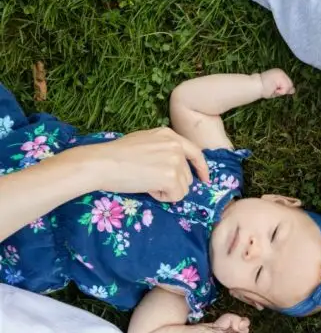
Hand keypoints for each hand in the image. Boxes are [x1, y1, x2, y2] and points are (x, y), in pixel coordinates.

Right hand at [74, 128, 210, 202]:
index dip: (201, 168)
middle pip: (188, 176)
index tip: (205, 179)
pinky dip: (162, 197)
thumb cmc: (116, 155)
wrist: (102, 163)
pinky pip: (176, 196)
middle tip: (148, 178)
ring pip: (183, 188)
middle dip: (172, 183)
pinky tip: (147, 187)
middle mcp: (176, 146)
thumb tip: (177, 164)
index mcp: (169, 135)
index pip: (195, 153)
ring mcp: (175, 161)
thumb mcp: (144, 141)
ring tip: (145, 181)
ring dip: (166, 190)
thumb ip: (162, 148)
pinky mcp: (171, 177)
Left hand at [198, 314, 249, 332]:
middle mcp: (238, 332)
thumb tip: (241, 327)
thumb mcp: (227, 317)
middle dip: (239, 330)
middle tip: (229, 330)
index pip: (247, 322)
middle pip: (247, 330)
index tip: (239, 325)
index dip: (245, 323)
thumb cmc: (215, 327)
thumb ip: (237, 319)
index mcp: (237, 324)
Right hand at [258, 69, 294, 98]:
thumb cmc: (263, 89)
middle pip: (290, 85)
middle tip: (273, 89)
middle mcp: (281, 72)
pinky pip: (286, 88)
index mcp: (279, 73)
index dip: (283, 89)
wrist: (255, 86)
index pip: (288, 83)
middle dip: (283, 90)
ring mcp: (281, 73)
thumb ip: (284, 88)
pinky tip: (274, 88)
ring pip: (289, 86)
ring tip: (273, 89)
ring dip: (281, 91)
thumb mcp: (276, 89)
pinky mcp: (281, 76)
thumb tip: (293, 90)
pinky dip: (280, 91)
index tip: (273, 88)